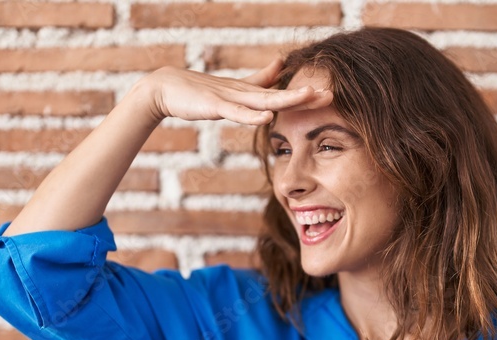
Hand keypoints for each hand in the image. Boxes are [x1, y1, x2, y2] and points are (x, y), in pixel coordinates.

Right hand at [143, 57, 332, 124]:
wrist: (165, 88)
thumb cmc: (198, 92)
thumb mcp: (233, 87)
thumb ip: (257, 80)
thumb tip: (280, 65)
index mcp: (249, 93)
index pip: (281, 94)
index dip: (304, 95)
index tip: (329, 95)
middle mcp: (243, 93)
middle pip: (279, 95)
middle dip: (305, 96)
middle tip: (331, 94)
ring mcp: (229, 98)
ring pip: (262, 100)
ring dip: (286, 99)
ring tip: (309, 96)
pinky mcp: (214, 105)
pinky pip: (236, 112)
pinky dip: (252, 114)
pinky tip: (268, 116)